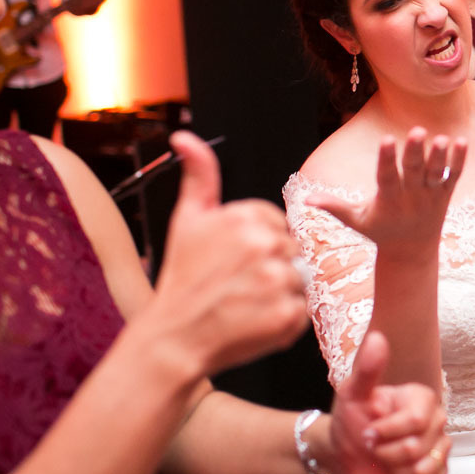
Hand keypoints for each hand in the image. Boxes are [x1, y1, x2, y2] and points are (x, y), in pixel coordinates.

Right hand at [148, 131, 306, 375]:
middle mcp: (264, 243)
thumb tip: (184, 136)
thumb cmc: (181, 278)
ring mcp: (277, 280)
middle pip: (291, 251)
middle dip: (270, 268)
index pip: (277, 225)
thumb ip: (198, 175)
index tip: (232, 262)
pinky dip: (282, 321)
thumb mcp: (187, 219)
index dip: (257, 246)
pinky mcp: (287, 315)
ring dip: (278, 295)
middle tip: (236, 285)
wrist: (173, 338)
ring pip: (299, 281)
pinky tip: (253, 322)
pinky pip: (301, 312)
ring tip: (244, 304)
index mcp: (246, 216)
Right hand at [307, 128, 467, 252]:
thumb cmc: (380, 230)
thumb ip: (334, 207)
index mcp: (388, 200)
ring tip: (442, 138)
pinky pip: (453, 175)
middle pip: (413, 171)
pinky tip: (462, 141)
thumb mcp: (356, 221)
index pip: (387, 177)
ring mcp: (430, 195)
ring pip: (437, 173)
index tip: (386, 139)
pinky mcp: (445, 194)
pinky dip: (458, 160)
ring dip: (440, 155)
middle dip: (415, 152)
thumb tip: (306, 199)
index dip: (386, 158)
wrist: (412, 252)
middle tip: (418, 131)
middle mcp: (411, 197)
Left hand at [327, 331, 448, 473]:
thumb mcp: (353, 393)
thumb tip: (377, 338)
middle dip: (386, 453)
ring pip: (423, 470)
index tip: (368, 432)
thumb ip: (367, 368)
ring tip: (385, 461)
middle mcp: (437, 421)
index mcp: (422, 398)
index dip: (386, 433)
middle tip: (374, 447)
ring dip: (394, 472)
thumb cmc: (352, 419)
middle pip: (417, 449)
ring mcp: (440, 449)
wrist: (348, 452)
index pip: (414, 422)